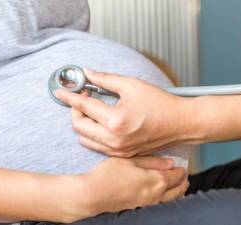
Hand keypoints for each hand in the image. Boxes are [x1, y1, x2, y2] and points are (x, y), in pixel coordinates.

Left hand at [55, 70, 203, 156]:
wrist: (180, 123)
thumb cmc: (161, 104)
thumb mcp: (132, 85)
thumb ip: (106, 79)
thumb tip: (88, 74)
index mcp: (116, 121)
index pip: (83, 107)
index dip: (69, 97)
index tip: (60, 91)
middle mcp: (114, 139)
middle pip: (78, 126)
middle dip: (75, 110)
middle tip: (83, 97)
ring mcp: (117, 149)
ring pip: (85, 138)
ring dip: (82, 123)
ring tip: (92, 109)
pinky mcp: (121, 154)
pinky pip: (96, 146)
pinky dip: (92, 133)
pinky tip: (100, 122)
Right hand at [71, 157, 187, 219]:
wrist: (93, 194)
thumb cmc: (109, 174)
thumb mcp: (130, 160)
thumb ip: (152, 160)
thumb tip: (170, 162)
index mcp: (157, 181)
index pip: (177, 175)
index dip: (181, 168)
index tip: (182, 163)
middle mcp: (156, 195)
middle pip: (178, 190)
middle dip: (182, 181)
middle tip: (183, 174)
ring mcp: (148, 203)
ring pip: (170, 198)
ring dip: (176, 190)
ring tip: (177, 184)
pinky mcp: (140, 206)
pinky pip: (160, 202)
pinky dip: (167, 196)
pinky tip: (161, 191)